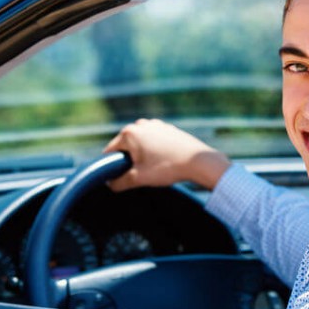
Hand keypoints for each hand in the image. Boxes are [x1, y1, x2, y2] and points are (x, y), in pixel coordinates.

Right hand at [103, 119, 230, 191]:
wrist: (198, 161)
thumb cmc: (167, 167)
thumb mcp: (139, 178)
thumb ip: (119, 182)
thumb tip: (110, 183)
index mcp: (129, 133)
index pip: (110, 151)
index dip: (111, 166)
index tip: (120, 177)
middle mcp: (140, 124)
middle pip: (125, 146)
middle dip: (128, 160)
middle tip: (140, 174)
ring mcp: (155, 124)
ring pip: (140, 143)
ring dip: (142, 156)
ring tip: (154, 168)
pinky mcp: (167, 128)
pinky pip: (154, 141)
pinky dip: (154, 151)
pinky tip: (164, 161)